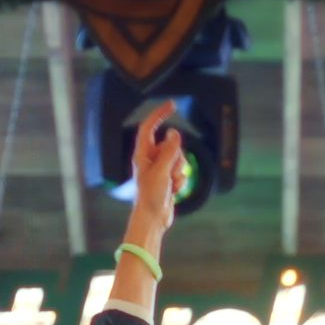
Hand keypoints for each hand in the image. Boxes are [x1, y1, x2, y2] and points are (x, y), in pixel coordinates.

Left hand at [130, 102, 187, 232]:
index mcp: (142, 155)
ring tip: (169, 185)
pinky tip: (172, 191)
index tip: (172, 105)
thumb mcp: (160, 171)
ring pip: (179, 159)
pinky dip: (180, 181)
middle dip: (175, 158)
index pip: (149, 128)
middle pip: (170, 145)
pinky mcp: (168, 179)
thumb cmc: (150, 196)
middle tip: (168, 173)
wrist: (153, 219)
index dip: (159, 114)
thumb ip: (168, 151)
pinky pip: (181, 172)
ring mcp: (160, 169)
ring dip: (178, 172)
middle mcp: (150, 160)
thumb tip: (174, 133)